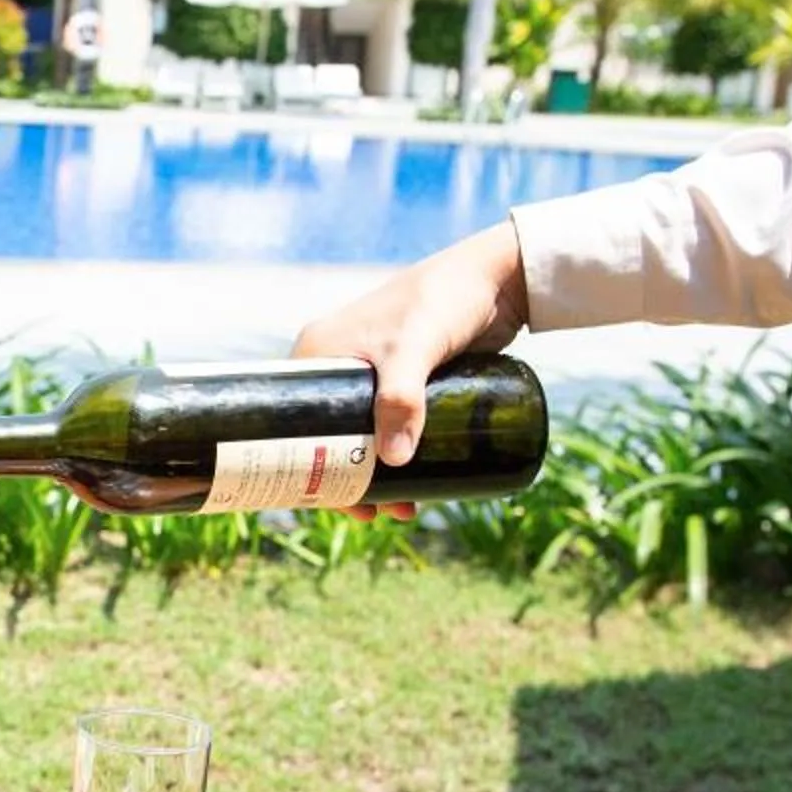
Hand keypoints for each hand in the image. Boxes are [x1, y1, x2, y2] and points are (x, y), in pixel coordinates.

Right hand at [291, 222, 532, 518]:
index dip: (306, 465)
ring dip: (376, 475)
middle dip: (348, 479)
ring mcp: (372, 372)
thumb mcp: (416, 348)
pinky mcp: (405, 379)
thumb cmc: (445, 301)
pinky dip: (396, 456)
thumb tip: (394, 463)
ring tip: (404, 509)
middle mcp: (338, 362)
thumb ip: (402, 398)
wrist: (496, 277)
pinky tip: (414, 482)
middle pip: (329, 435)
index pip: (295, 420)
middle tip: (376, 513)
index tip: (333, 503)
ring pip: (362, 436)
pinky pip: (389, 427)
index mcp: (318, 351)